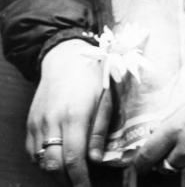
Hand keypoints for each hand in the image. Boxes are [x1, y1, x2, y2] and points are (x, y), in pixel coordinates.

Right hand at [28, 39, 108, 185]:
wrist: (65, 58)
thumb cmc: (93, 77)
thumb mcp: (106, 99)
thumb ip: (101, 130)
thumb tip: (96, 160)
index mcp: (74, 116)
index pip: (73, 159)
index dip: (79, 179)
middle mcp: (51, 122)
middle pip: (53, 165)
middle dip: (66, 181)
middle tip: (80, 184)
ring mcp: (37, 123)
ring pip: (40, 161)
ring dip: (55, 172)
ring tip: (71, 174)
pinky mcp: (30, 123)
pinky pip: (32, 151)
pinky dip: (44, 161)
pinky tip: (58, 159)